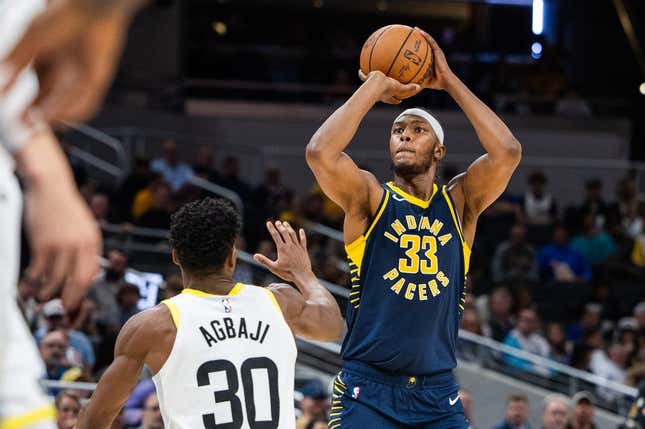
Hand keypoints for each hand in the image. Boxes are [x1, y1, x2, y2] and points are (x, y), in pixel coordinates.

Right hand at [0, 0, 133, 123]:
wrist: (90, 8)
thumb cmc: (60, 17)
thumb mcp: (30, 40)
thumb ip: (15, 62)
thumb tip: (1, 88)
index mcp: (46, 64)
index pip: (35, 94)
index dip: (24, 109)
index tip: (14, 119)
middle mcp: (64, 74)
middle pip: (51, 104)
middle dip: (38, 117)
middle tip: (25, 128)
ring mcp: (81, 78)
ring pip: (67, 105)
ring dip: (53, 116)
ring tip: (39, 122)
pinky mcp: (97, 80)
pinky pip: (88, 102)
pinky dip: (75, 112)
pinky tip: (63, 118)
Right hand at [17, 132, 100, 309]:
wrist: (50, 187)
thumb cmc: (65, 207)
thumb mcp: (84, 226)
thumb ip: (85, 247)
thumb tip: (84, 271)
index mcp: (93, 241)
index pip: (91, 274)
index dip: (83, 291)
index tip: (76, 300)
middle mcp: (80, 245)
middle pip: (78, 281)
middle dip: (70, 298)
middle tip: (63, 308)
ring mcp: (62, 245)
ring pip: (56, 279)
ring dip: (48, 292)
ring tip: (43, 297)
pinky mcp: (43, 244)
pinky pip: (38, 270)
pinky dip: (33, 281)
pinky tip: (30, 286)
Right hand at [253, 221, 311, 281]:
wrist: (302, 275)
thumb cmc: (287, 273)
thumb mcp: (274, 268)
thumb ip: (264, 261)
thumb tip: (255, 256)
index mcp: (282, 249)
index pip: (275, 235)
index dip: (271, 228)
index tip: (268, 222)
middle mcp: (290, 246)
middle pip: (284, 232)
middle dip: (280, 226)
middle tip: (277, 222)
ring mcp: (298, 247)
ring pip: (293, 234)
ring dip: (289, 228)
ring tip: (286, 223)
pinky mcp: (304, 250)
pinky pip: (303, 240)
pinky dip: (302, 234)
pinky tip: (301, 230)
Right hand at [358, 70, 420, 103]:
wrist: (376, 84)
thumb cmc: (387, 87)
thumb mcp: (400, 87)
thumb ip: (409, 88)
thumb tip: (419, 87)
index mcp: (388, 95)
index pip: (393, 99)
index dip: (396, 100)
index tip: (399, 100)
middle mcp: (380, 92)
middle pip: (383, 94)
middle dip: (384, 94)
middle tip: (387, 90)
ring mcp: (372, 87)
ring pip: (372, 86)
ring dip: (371, 83)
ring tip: (370, 79)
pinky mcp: (367, 81)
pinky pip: (363, 77)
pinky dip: (362, 74)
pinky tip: (360, 70)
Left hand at [414, 27, 455, 90]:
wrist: (445, 82)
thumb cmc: (436, 83)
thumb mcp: (423, 80)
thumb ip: (416, 80)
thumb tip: (406, 84)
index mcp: (431, 59)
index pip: (424, 51)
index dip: (418, 46)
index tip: (410, 42)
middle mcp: (434, 54)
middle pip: (426, 43)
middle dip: (419, 37)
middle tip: (411, 32)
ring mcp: (437, 52)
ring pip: (429, 40)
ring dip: (422, 33)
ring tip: (415, 28)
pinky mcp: (438, 51)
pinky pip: (431, 42)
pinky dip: (426, 36)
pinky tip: (420, 32)